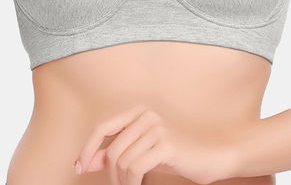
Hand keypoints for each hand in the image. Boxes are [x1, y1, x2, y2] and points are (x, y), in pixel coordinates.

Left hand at [74, 103, 237, 184]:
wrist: (211, 156)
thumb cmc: (176, 155)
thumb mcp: (142, 152)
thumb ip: (116, 152)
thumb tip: (87, 161)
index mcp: (138, 112)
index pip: (102, 127)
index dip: (88, 148)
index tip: (79, 167)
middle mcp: (146, 115)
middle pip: (112, 150)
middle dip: (111, 175)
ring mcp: (156, 127)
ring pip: (122, 161)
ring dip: (123, 182)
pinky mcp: (165, 143)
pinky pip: (136, 168)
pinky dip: (133, 183)